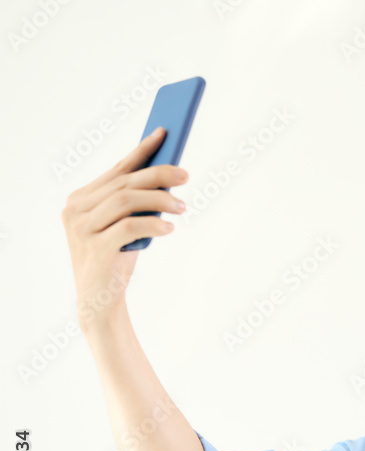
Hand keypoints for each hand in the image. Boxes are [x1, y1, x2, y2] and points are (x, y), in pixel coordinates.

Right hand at [61, 127, 186, 330]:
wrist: (99, 300)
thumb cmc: (116, 258)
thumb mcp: (125, 226)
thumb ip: (135, 203)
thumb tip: (168, 176)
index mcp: (81, 199)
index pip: (116, 169)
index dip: (141, 150)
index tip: (163, 133)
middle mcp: (76, 209)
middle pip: (124, 182)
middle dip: (157, 174)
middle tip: (185, 176)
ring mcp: (82, 228)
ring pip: (125, 200)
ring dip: (159, 200)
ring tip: (182, 206)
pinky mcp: (95, 248)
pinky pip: (128, 227)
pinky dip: (152, 224)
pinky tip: (169, 228)